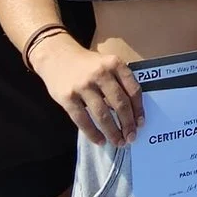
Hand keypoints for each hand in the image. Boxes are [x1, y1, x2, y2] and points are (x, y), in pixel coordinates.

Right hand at [30, 34, 144, 143]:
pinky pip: (83, 120)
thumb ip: (119, 82)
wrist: (56, 55)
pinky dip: (93, 134)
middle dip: (128, 124)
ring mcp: (83, 86)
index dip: (139, 109)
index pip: (133, 90)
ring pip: (103, 115)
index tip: (141, 123)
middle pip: (120, 104)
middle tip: (131, 137)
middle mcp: (100, 73)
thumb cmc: (87, 64)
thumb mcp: (107, 64)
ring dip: (113, 132)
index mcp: (114, 64)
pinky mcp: (67, 97)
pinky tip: (100, 140)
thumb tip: (132, 113)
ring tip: (118, 142)